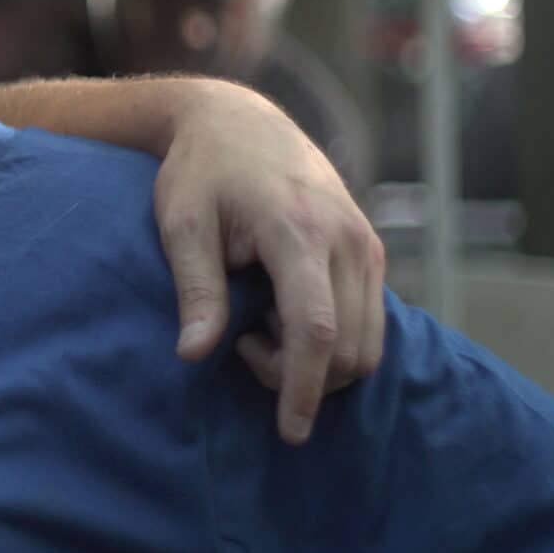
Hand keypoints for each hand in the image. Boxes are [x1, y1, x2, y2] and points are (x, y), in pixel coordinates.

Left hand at [153, 80, 385, 443]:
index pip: (316, 328)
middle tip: (243, 344)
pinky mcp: (371, 251)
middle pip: (348, 347)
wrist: (241, 121)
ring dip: (319, 362)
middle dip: (301, 376)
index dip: (303, 386)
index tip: (289, 431)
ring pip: (368, 342)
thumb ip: (195, 289)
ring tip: (260, 327)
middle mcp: (347, 239)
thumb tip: (194, 355)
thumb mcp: (181, 223)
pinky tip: (284, 314)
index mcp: (298, 230)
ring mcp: (367, 244)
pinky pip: (370, 321)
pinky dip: (334, 340)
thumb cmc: (201, 172)